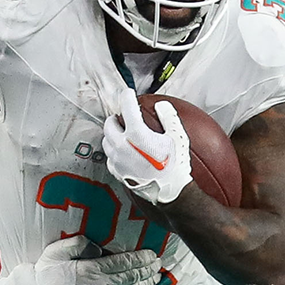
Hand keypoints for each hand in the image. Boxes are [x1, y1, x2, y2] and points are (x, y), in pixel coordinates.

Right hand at [0, 238, 160, 284]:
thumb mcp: (56, 252)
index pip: (123, 263)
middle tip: (158, 264)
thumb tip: (99, 246)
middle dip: (147, 270)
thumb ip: (78, 245)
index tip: (152, 254)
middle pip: (130, 277)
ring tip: (156, 277)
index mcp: (90, 270)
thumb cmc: (42, 275)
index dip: (140, 259)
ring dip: (145, 283)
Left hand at [102, 87, 191, 204]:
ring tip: (123, 133)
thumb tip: (162, 106)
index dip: (127, 96)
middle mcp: (122, 145)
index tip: (128, 93)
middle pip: (109, 124)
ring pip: (106, 140)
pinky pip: (109, 157)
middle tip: (124, 116)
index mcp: (136, 133)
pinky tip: (123, 151)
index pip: (126, 107)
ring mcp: (117, 160)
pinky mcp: (117, 172)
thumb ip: (168, 117)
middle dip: (116, 117)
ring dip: (112, 134)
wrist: (169, 192)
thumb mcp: (177, 137)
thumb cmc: (174, 165)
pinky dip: (114, 151)